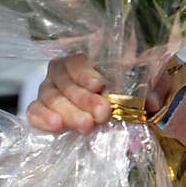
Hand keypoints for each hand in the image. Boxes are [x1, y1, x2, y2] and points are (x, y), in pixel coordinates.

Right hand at [26, 55, 170, 133]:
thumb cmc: (136, 86)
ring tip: (86, 126)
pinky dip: (42, 118)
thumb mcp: (149, 82)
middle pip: (65, 81)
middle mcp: (64, 73)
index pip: (78, 60)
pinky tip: (56, 126)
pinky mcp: (42, 110)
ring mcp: (51, 91)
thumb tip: (151, 102)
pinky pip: (33, 111)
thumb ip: (151, 87)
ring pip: (50, 97)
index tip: (100, 85)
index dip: (85, 72)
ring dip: (68, 112)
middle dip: (83, 99)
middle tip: (102, 114)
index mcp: (88, 59)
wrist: (122, 107)